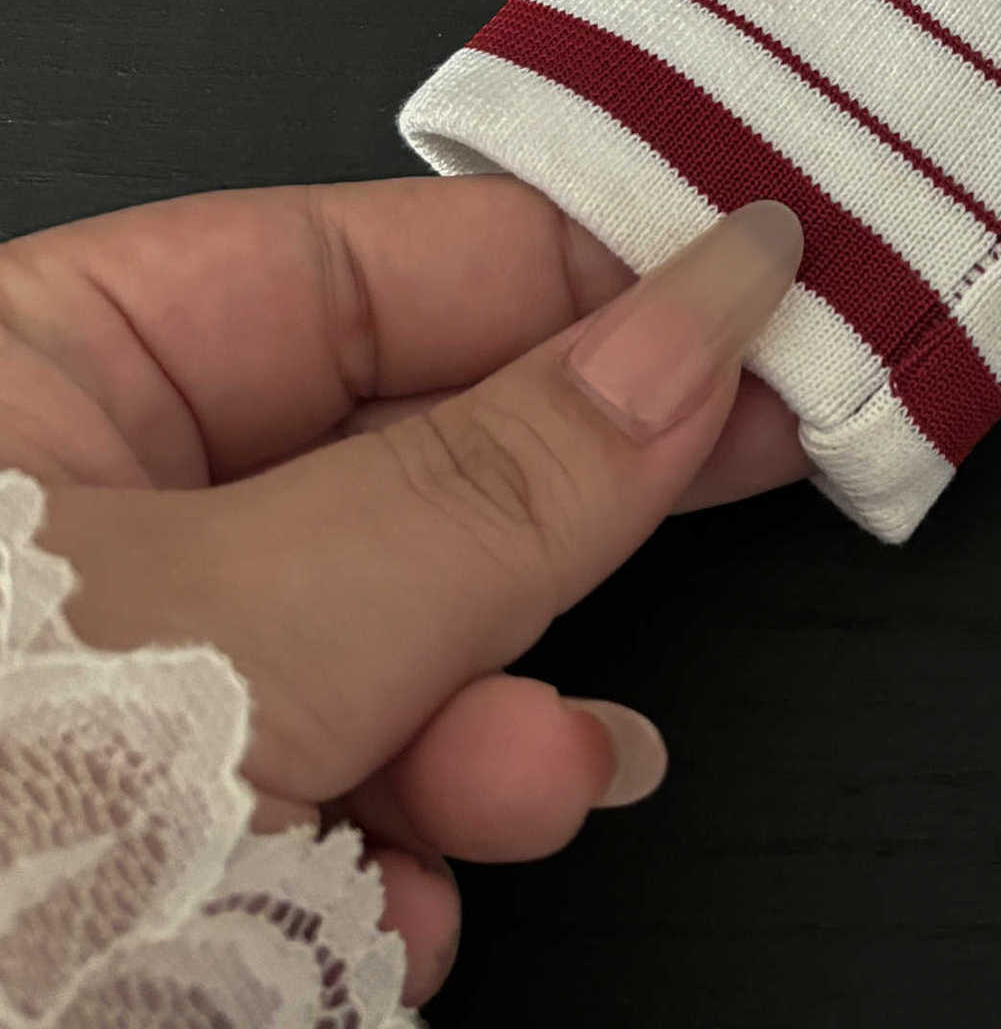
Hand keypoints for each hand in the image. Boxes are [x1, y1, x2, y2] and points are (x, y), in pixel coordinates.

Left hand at [0, 175, 809, 1009]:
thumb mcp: (257, 630)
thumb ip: (499, 475)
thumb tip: (709, 319)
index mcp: (42, 367)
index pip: (368, 261)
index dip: (574, 275)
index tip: (751, 298)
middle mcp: (85, 503)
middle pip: (403, 455)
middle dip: (554, 525)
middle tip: (751, 470)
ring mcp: (136, 673)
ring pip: (393, 636)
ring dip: (488, 725)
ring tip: (533, 790)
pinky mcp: (168, 821)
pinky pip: (343, 779)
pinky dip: (395, 849)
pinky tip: (387, 918)